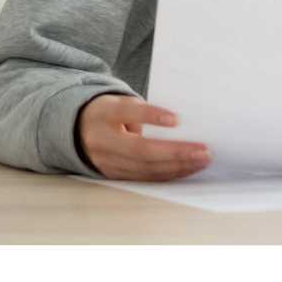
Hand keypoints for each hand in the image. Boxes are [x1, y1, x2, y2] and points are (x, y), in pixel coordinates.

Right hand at [77, 95, 210, 180]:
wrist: (78, 129)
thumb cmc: (112, 113)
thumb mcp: (122, 104)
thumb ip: (145, 112)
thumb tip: (181, 127)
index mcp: (105, 114)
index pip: (129, 113)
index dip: (153, 116)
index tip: (177, 120)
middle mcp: (102, 139)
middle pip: (141, 149)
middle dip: (175, 152)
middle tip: (203, 151)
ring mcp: (106, 161)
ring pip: (144, 168)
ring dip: (177, 166)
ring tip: (202, 160)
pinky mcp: (113, 174)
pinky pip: (144, 178)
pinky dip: (168, 174)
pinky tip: (187, 169)